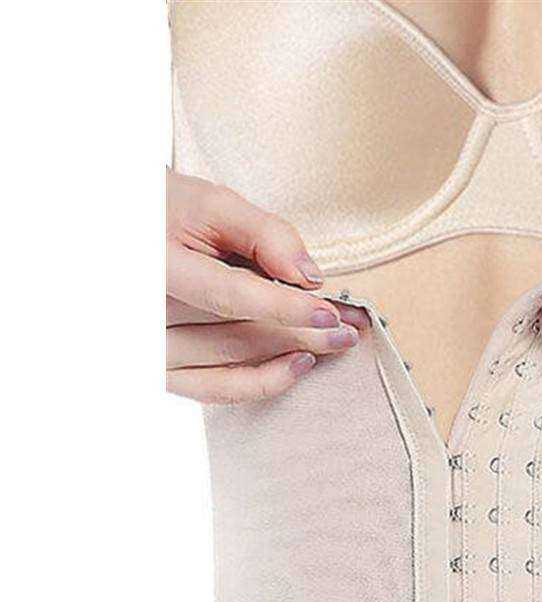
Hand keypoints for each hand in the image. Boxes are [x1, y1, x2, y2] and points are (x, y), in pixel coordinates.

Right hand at [166, 169, 368, 403]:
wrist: (120, 231)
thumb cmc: (163, 211)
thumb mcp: (210, 203)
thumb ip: (263, 234)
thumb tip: (309, 276)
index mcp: (153, 267)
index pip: (228, 296)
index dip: (285, 308)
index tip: (331, 313)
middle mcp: (145, 317)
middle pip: (239, 334)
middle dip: (304, 332)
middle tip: (352, 328)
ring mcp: (149, 351)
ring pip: (234, 361)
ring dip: (293, 353)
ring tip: (338, 342)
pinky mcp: (160, 371)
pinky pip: (215, 390)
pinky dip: (262, 382)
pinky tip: (300, 366)